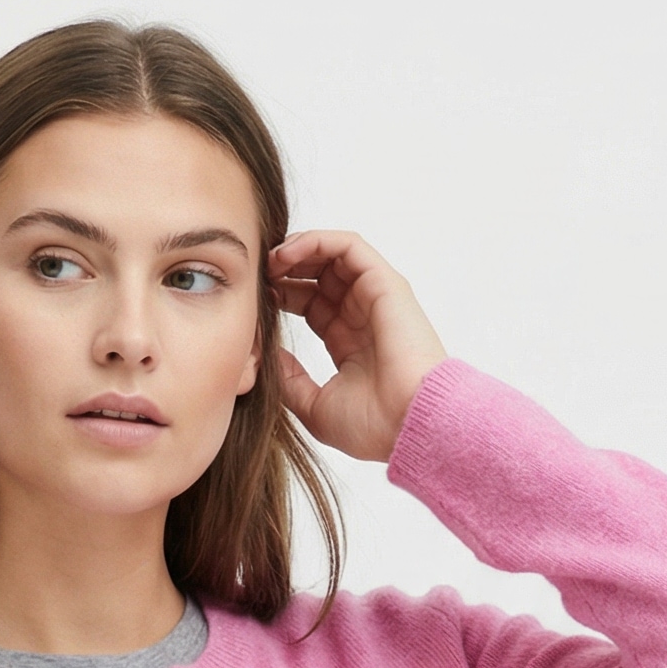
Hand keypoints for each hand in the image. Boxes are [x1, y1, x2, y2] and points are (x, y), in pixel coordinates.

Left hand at [268, 230, 447, 464]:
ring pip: (332, 254)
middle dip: (286, 269)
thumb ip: (289, 380)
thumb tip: (265, 357)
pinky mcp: (385, 283)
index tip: (258, 301)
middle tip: (259, 275)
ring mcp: (375, 297)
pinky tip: (287, 254)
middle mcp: (362, 316)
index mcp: (348, 342)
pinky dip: (316, 241)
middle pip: (319, 275)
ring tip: (270, 261)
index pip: (311, 304)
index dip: (282, 295)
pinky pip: (348, 246)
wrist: (409, 425)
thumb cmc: (373, 426)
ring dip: (297, 250)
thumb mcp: (314, 407)